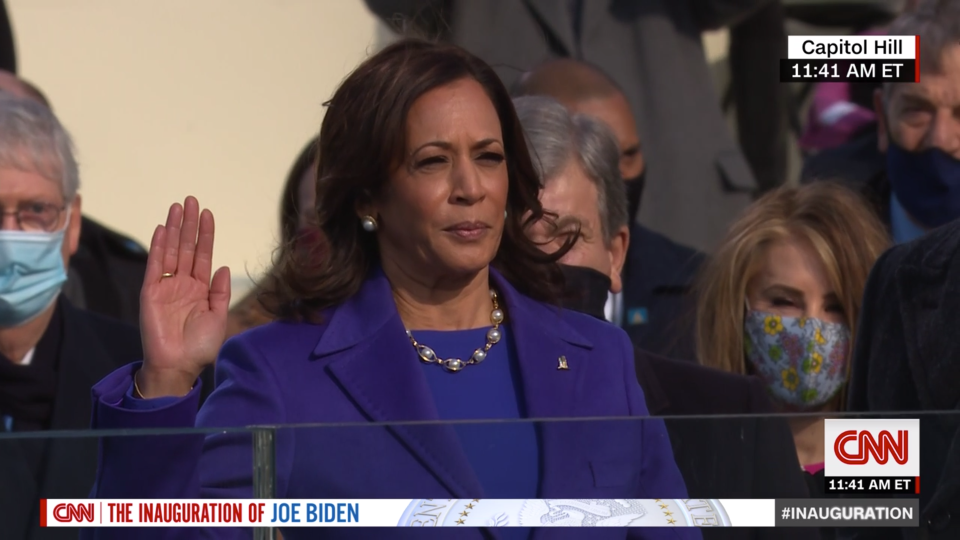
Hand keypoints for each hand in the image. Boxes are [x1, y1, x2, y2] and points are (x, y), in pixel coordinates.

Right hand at [138, 197, 230, 397]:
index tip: (208, 213)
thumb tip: (224, 266)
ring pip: (171, 251)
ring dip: (174, 229)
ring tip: (177, 207)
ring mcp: (167, 286)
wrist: (179, 365)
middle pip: (186, 247)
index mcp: (201, 289)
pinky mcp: (151, 292)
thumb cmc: (200, 346)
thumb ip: (220, 292)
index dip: (205, 235)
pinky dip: (159, 247)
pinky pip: (155, 266)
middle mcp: (183, 283)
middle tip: (191, 200)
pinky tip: (163, 229)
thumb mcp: (218, 317)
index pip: (202, 255)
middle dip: (189, 224)